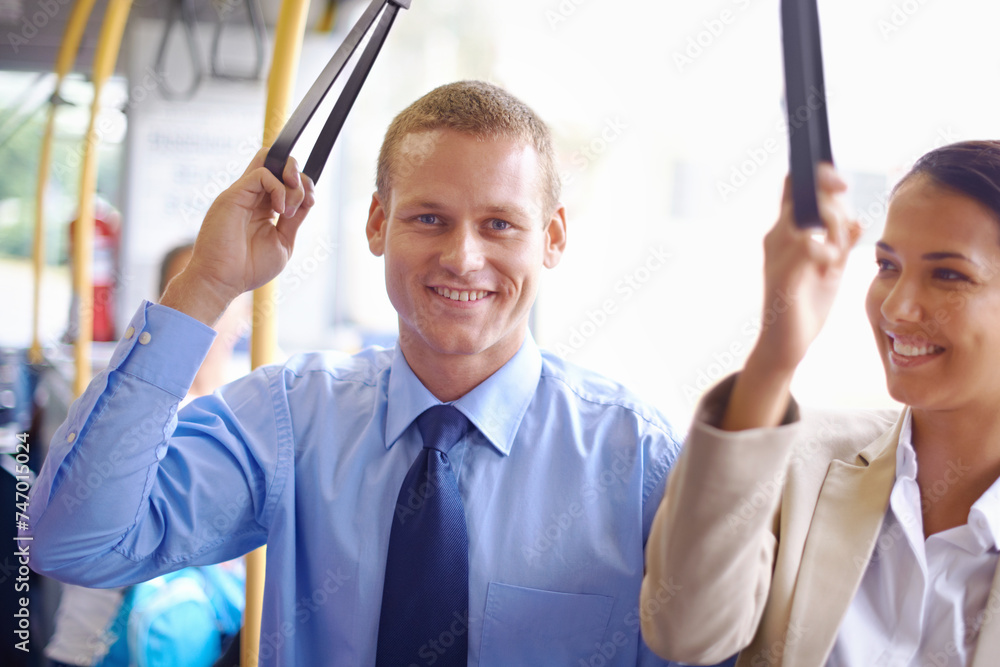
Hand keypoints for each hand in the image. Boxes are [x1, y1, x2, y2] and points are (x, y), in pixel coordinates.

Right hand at [161, 149, 315, 324]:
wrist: (222, 280)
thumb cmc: (249, 268)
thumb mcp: (283, 242)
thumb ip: (294, 220)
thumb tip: (308, 200)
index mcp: (264, 208)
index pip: (286, 180)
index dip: (304, 185)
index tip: (309, 204)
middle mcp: (253, 197)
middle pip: (278, 163)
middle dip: (301, 177)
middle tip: (305, 199)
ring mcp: (242, 193)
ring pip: (270, 161)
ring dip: (292, 179)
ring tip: (290, 208)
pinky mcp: (234, 194)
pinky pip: (262, 174)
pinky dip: (279, 188)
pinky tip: (280, 210)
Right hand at [722, 164, 860, 429]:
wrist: (787, 344)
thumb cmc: (806, 305)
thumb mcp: (831, 268)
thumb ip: (841, 244)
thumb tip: (860, 222)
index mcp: (787, 232)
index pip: (796, 188)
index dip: (818, 175)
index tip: (842, 183)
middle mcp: (777, 237)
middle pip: (804, 193)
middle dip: (834, 200)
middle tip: (846, 227)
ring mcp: (776, 255)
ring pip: (808, 215)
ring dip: (834, 227)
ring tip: (838, 252)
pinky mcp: (782, 274)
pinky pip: (807, 245)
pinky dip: (826, 250)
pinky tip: (830, 266)